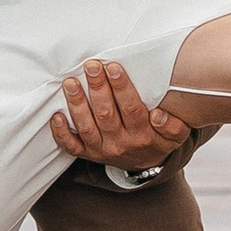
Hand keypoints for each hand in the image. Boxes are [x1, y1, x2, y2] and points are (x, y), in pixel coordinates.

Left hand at [50, 57, 191, 171]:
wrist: (145, 164)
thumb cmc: (158, 139)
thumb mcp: (175, 135)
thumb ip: (173, 125)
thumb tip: (159, 115)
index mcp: (142, 135)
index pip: (131, 109)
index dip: (122, 87)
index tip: (113, 67)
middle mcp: (120, 143)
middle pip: (106, 115)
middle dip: (98, 88)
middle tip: (91, 66)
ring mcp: (102, 149)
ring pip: (87, 127)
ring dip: (77, 104)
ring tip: (71, 83)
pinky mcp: (88, 153)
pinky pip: (72, 146)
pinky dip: (61, 133)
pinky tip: (56, 116)